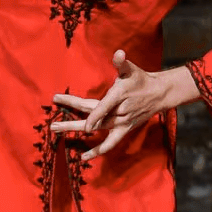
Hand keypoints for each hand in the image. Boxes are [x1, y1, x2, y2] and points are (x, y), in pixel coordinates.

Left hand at [49, 50, 200, 160]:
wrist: (159, 95)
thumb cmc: (141, 80)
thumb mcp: (131, 69)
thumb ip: (122, 62)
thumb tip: (118, 53)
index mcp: (118, 97)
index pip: (98, 106)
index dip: (79, 107)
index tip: (61, 104)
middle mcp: (119, 113)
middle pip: (92, 119)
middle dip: (71, 123)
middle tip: (52, 125)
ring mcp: (121, 124)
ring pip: (96, 130)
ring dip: (75, 130)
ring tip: (56, 130)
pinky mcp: (123, 130)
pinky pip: (110, 144)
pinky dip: (97, 151)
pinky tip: (83, 157)